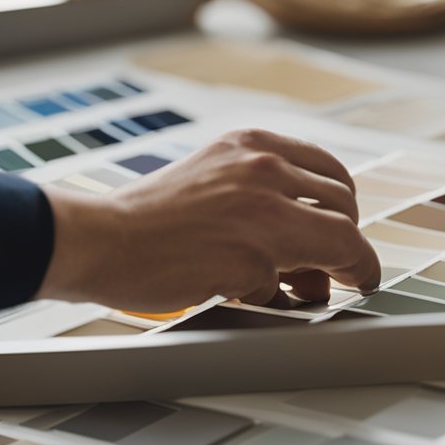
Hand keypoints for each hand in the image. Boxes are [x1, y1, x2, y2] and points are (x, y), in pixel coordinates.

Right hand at [37, 129, 380, 310]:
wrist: (98, 239)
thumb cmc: (148, 218)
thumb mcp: (213, 177)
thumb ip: (263, 193)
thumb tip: (312, 240)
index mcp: (254, 145)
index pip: (332, 173)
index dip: (344, 209)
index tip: (345, 232)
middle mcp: (265, 170)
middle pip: (346, 209)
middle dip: (346, 244)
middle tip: (334, 269)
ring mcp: (263, 214)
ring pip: (340, 246)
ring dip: (327, 276)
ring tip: (302, 291)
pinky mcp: (252, 260)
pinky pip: (289, 289)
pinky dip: (273, 300)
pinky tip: (244, 298)